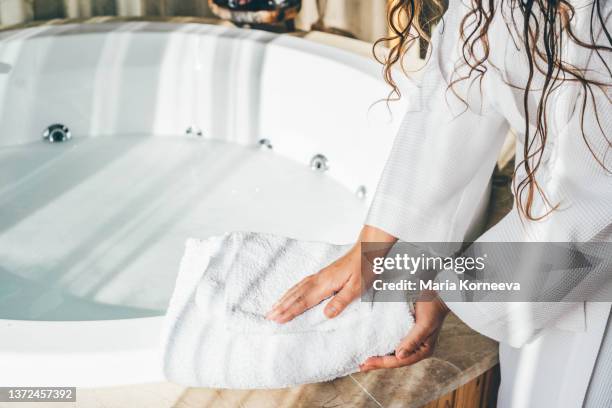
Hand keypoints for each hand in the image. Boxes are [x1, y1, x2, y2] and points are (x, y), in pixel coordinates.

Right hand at [266, 225, 396, 322]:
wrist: (366, 250)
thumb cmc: (363, 268)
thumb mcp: (357, 288)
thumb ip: (341, 301)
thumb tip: (326, 315)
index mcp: (325, 284)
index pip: (304, 301)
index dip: (290, 311)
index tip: (278, 319)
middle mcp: (318, 279)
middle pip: (296, 295)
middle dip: (281, 306)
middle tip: (268, 316)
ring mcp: (319, 276)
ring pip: (297, 289)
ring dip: (284, 299)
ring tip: (273, 308)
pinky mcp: (322, 274)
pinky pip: (301, 284)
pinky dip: (292, 291)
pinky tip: (289, 294)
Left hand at [360, 291, 448, 371]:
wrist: (437, 292)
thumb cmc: (433, 307)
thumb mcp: (424, 324)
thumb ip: (413, 340)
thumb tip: (400, 356)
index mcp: (423, 350)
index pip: (400, 360)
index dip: (383, 363)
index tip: (367, 363)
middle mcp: (416, 348)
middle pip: (394, 359)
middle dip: (378, 363)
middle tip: (361, 366)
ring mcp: (410, 341)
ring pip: (392, 353)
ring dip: (378, 356)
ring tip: (364, 361)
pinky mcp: (405, 332)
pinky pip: (392, 342)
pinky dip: (382, 346)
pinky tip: (372, 347)